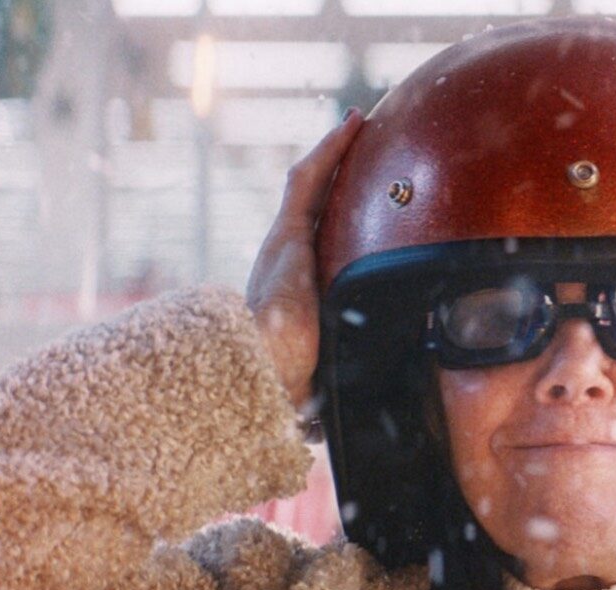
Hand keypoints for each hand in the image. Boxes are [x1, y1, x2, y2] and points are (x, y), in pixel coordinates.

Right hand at [246, 108, 363, 409]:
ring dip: (333, 155)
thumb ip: (306, 405)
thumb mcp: (305, 393)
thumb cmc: (275, 394)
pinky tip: (352, 127)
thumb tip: (308, 437)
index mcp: (288, 295)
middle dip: (334, 180)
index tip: (350, 209)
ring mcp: (281, 247)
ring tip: (359, 126)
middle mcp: (280, 264)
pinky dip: (330, 152)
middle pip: (311, 210)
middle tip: (361, 150)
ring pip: (309, 188)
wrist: (255, 381)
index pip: (314, 249)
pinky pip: (308, 182)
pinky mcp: (287, 236)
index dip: (330, 224)